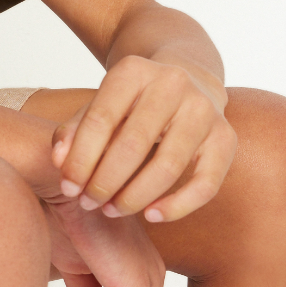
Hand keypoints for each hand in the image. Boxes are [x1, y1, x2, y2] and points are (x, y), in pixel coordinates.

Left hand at [52, 54, 236, 222]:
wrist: (188, 77)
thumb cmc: (133, 100)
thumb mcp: (101, 103)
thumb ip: (75, 130)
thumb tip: (59, 161)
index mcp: (134, 70)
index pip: (100, 119)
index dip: (80, 158)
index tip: (68, 187)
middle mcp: (173, 84)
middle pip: (133, 144)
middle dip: (105, 181)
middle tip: (88, 202)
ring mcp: (204, 110)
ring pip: (168, 166)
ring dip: (135, 196)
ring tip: (112, 210)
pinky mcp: (226, 138)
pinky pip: (206, 183)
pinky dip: (178, 206)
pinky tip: (151, 216)